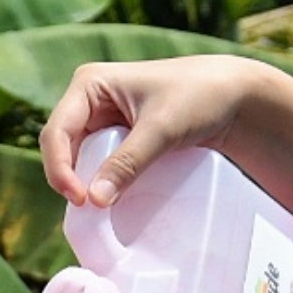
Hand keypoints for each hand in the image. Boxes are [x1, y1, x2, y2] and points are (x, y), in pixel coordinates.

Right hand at [40, 57, 270, 208]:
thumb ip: (127, 163)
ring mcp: (103, 119)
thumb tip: (94, 201)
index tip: (81, 200)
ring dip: (84, 181)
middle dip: (69, 177)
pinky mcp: (119, 136)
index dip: (59, 168)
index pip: (57, 131)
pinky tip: (110, 198)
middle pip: (62, 147)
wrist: (235, 97)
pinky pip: (99, 163)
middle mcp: (89, 99)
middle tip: (88, 208)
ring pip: (78, 158)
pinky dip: (102, 181)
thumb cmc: (200, 97)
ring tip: (98, 207)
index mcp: (89, 84)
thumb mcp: (162, 129)